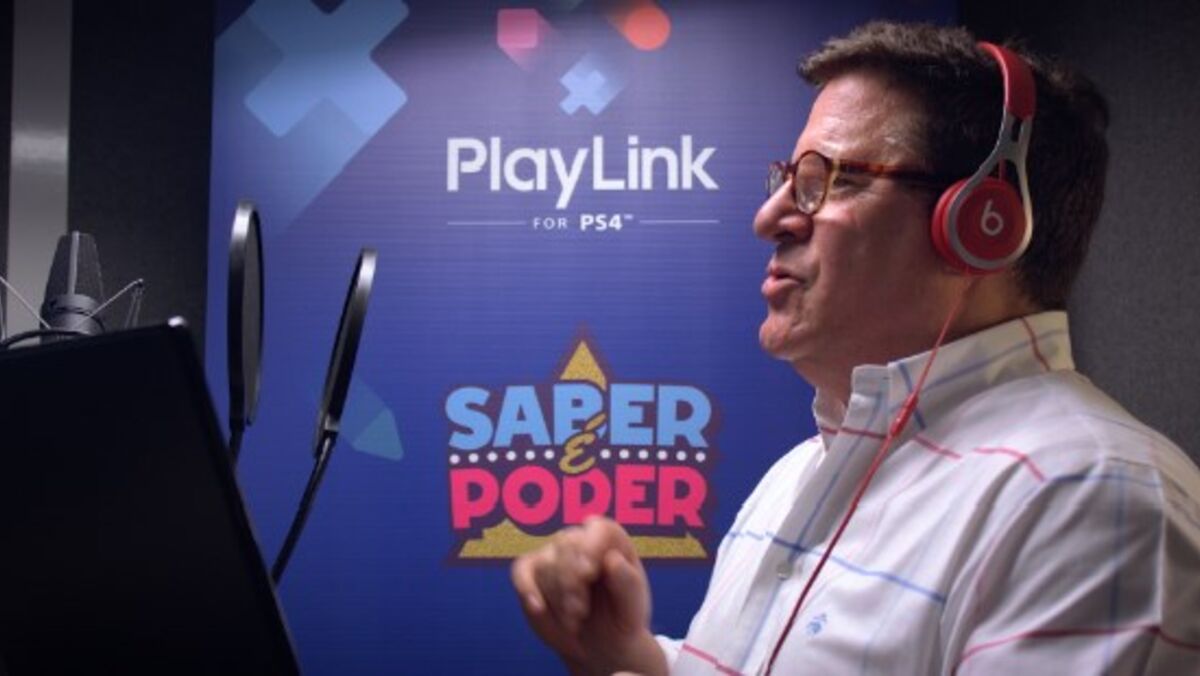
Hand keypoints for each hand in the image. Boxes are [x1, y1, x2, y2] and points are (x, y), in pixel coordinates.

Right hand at [511, 516, 666, 675]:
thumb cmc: (622, 617)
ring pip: (546, 565)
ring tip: (574, 621)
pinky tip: (537, 607)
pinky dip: (527, 589)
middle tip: (580, 612)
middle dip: (571, 583)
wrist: (602, 643)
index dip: (590, 546)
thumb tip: (612, 558)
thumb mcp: (633, 606)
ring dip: (558, 598)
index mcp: (611, 541)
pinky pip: (521, 573)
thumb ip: (627, 583)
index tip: (588, 573)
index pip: (598, 529)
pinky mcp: (532, 571)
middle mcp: (581, 540)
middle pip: (567, 547)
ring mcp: (554, 554)